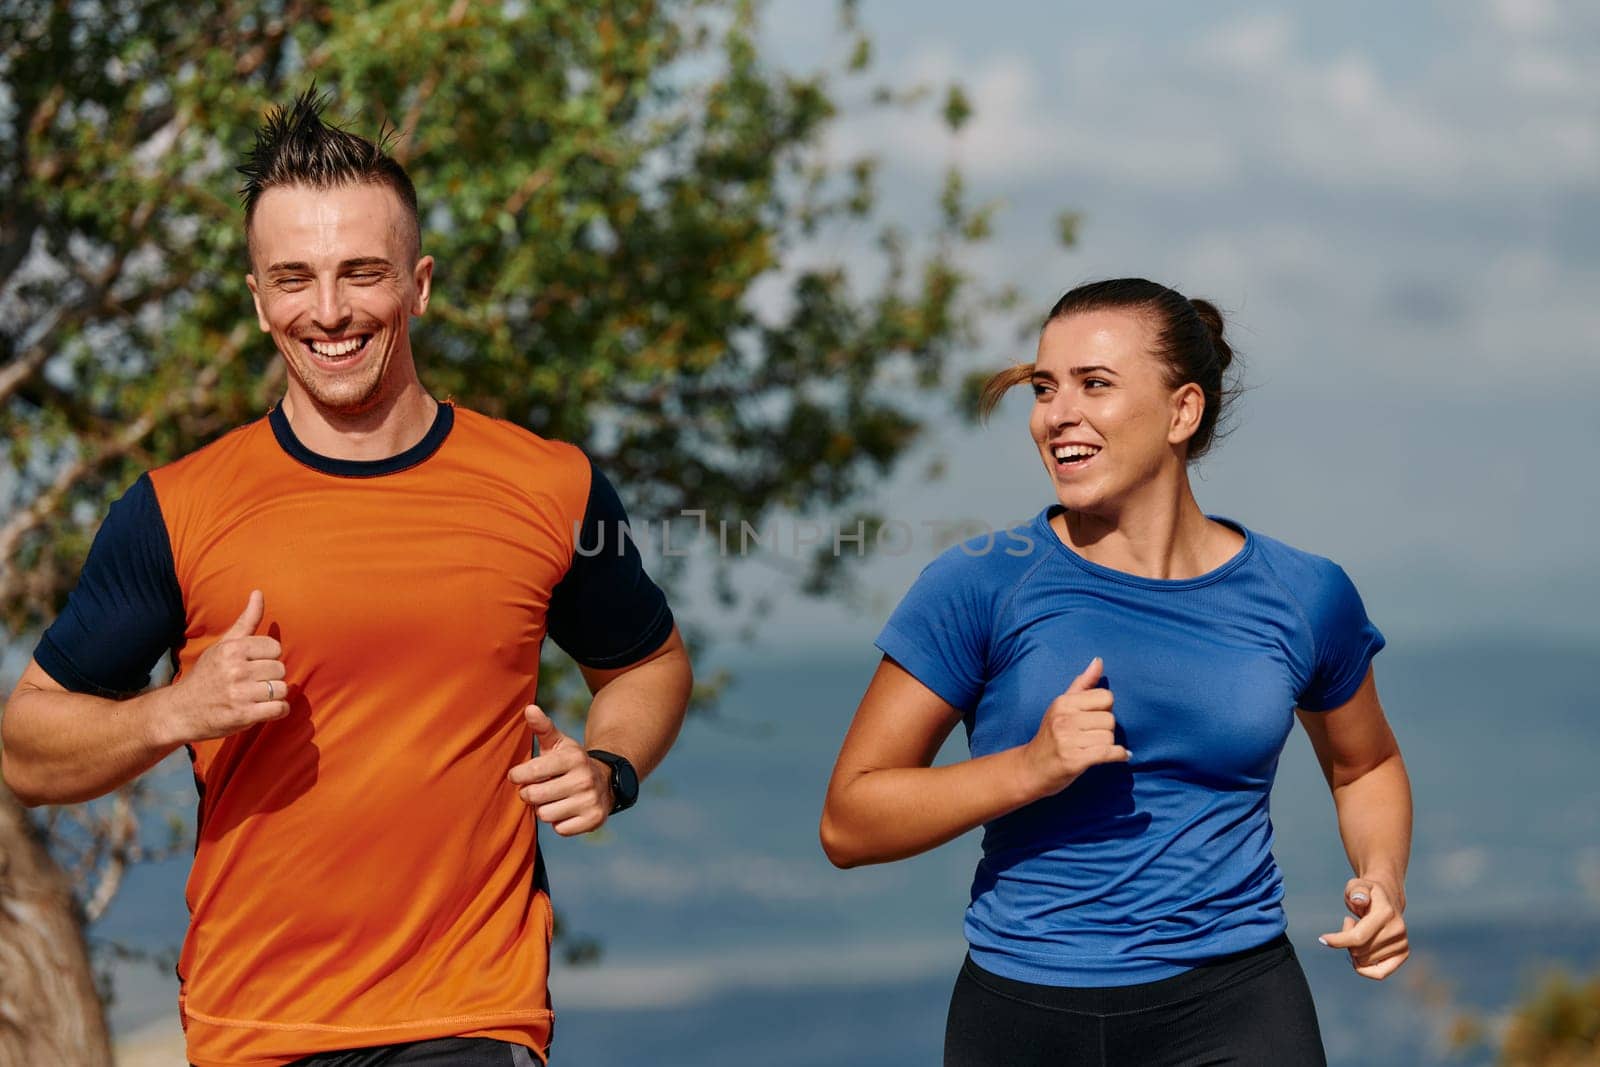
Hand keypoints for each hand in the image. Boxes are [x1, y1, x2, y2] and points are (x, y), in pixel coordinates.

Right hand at [165, 590, 289, 743]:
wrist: (181, 711)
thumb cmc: (207, 675)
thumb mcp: (223, 645)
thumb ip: (246, 621)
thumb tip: (258, 592)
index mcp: (232, 650)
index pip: (275, 648)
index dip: (268, 658)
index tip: (254, 665)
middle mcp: (236, 670)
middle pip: (280, 669)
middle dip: (271, 677)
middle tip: (253, 683)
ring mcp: (239, 694)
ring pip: (282, 689)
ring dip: (275, 695)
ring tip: (257, 697)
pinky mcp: (243, 716)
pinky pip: (280, 708)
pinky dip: (278, 710)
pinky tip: (265, 709)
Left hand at [507, 705, 612, 835]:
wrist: (606, 781)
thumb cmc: (570, 762)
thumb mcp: (559, 743)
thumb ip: (542, 727)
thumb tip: (528, 708)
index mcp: (573, 758)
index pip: (532, 771)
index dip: (518, 775)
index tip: (516, 775)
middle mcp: (584, 778)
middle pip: (535, 796)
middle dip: (530, 794)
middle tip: (535, 790)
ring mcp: (591, 800)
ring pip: (546, 814)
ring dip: (544, 809)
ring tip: (553, 799)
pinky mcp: (594, 819)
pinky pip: (560, 829)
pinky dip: (559, 823)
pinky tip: (566, 811)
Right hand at [1022, 657, 1130, 795]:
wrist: (1031, 769)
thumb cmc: (1051, 736)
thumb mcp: (1062, 707)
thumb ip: (1082, 684)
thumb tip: (1099, 661)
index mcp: (1063, 703)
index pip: (1105, 697)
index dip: (1105, 709)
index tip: (1094, 719)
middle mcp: (1064, 719)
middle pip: (1110, 719)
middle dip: (1106, 730)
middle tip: (1093, 737)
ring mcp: (1067, 740)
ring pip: (1109, 737)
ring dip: (1108, 745)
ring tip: (1095, 748)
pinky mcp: (1073, 760)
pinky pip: (1107, 753)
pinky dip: (1118, 755)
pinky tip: (1121, 756)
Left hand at [1318, 877, 1408, 979]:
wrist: (1388, 899)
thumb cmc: (1366, 894)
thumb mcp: (1357, 886)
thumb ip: (1356, 890)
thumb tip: (1359, 900)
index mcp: (1386, 913)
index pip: (1358, 937)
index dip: (1337, 940)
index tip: (1322, 939)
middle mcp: (1397, 930)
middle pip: (1358, 951)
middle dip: (1346, 940)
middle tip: (1351, 923)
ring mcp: (1402, 943)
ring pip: (1364, 961)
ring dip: (1354, 949)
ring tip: (1360, 931)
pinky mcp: (1403, 954)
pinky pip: (1379, 973)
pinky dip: (1364, 969)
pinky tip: (1358, 956)